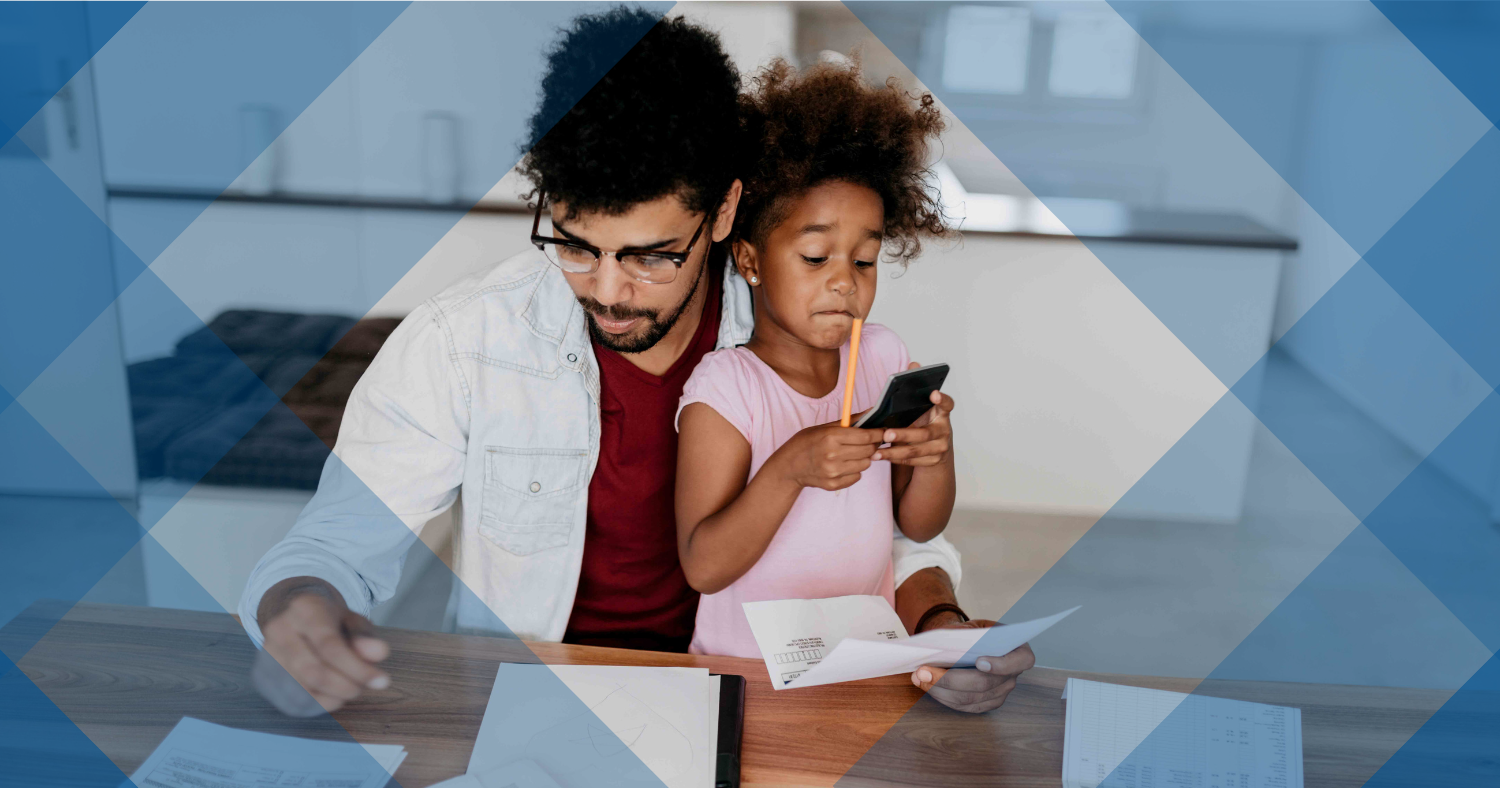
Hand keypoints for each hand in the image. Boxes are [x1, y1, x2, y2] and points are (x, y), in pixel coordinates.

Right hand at [259, 589, 390, 712]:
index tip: (382, 681)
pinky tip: (333, 696)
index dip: (357, 668)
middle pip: (313, 671)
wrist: (296, 618)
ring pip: (301, 691)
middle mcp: (278, 631)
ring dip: (334, 697)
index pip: (329, 645)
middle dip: (345, 686)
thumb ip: (365, 636)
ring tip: (351, 688)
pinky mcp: (263, 677)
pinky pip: (292, 702)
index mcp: (304, 609)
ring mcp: (266, 655)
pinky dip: (319, 705)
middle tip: (364, 687)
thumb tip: (379, 654)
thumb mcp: (352, 620)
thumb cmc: (330, 621)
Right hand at [776, 419, 885, 490]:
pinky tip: (844, 465)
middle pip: (868, 450)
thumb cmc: (807, 442)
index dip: (879, 433)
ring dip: (864, 458)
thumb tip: (872, 412)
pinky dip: (855, 470)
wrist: (789, 466)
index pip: (866, 436)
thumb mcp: (824, 427)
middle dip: (872, 445)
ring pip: (865, 464)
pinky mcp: (833, 485)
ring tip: (852, 453)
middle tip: (868, 442)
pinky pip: (857, 477)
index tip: (884, 432)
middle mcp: (832, 455)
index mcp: (830, 437)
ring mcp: (833, 472)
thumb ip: (850, 420)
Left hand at [877, 362, 953, 466]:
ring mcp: (940, 447)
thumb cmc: (923, 422)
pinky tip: (880, 456)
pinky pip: (912, 461)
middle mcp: (944, 430)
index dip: (942, 400)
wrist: (935, 448)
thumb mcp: (921, 406)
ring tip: (875, 450)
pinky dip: (895, 458)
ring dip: (893, 451)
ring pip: (916, 451)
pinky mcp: (933, 461)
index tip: (933, 393)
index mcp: (942, 413)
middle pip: (925, 433)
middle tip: (886, 433)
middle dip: (904, 434)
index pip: (947, 405)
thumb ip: (916, 388)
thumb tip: (913, 365)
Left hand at [910, 617, 1035, 713]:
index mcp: (1019, 651)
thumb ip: (964, 636)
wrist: (966, 642)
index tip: (979, 661)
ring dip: (940, 690)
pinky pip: (964, 706)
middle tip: (923, 671)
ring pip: (970, 699)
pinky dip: (943, 697)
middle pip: (984, 684)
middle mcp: (1013, 675)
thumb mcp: (972, 627)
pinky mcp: (986, 704)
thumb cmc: (971, 633)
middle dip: (949, 679)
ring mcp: (1001, 693)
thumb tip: (943, 648)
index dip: (1000, 665)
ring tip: (918, 677)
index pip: (1019, 662)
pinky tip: (927, 686)